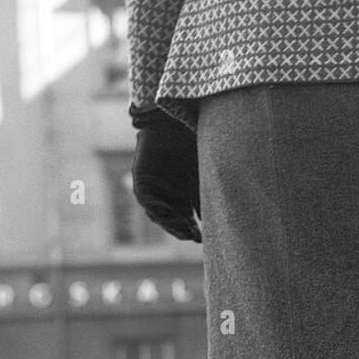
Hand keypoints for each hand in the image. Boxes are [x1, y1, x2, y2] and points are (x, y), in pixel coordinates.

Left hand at [131, 112, 200, 241]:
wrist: (174, 120)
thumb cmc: (191, 143)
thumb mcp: (202, 172)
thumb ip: (205, 195)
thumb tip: (217, 221)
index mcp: (182, 195)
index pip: (186, 220)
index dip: (192, 230)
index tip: (201, 239)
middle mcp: (167, 194)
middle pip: (172, 219)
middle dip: (181, 229)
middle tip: (190, 236)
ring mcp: (153, 188)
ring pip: (158, 213)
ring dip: (168, 222)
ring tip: (180, 228)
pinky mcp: (140, 178)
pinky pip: (145, 198)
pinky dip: (154, 206)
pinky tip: (165, 212)